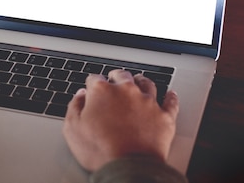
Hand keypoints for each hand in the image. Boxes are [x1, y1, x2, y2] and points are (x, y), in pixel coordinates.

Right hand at [63, 69, 178, 171]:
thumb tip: (81, 95)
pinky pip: (170, 102)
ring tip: (140, 80)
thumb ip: (75, 106)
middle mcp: (126, 91)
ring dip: (142, 81)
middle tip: (115, 78)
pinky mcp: (164, 116)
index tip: (91, 88)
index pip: (95, 79)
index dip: (92, 84)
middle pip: (122, 76)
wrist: (128, 168)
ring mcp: (147, 102)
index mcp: (102, 91)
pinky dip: (170, 97)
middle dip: (117, 76)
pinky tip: (170, 94)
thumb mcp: (72, 129)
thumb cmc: (100, 150)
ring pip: (147, 84)